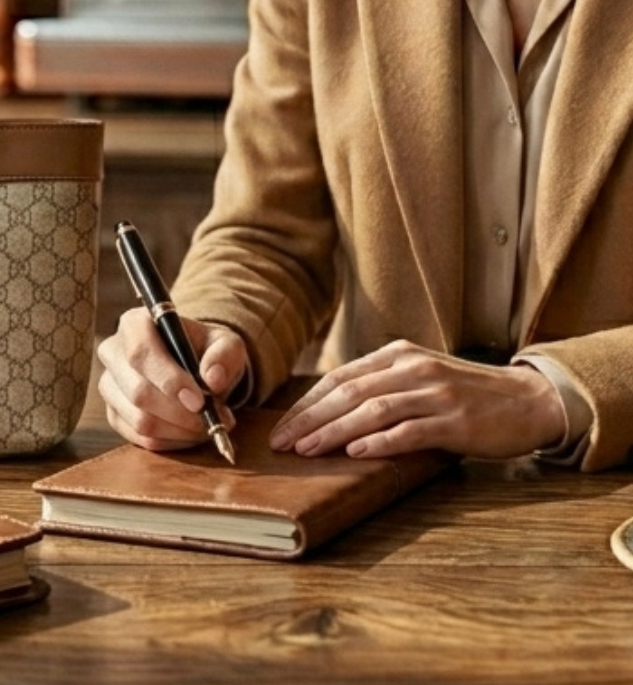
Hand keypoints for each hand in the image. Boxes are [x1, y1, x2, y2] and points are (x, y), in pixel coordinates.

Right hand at [97, 307, 248, 451]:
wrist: (195, 367)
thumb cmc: (206, 350)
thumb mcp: (225, 344)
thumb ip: (225, 355)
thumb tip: (213, 378)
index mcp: (135, 324)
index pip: (141, 353)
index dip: (169, 380)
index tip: (199, 400)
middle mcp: (113, 353)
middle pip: (138, 392)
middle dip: (180, 413)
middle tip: (213, 417)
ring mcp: (110, 386)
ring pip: (140, 420)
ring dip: (180, 430)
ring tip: (207, 424)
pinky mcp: (114, 414)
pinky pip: (141, 438)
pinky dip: (172, 441)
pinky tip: (190, 431)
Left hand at [268, 340, 566, 459]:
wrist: (526, 400)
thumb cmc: (465, 393)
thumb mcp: (420, 376)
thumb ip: (382, 385)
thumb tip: (331, 409)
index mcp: (398, 355)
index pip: (340, 378)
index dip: (308, 404)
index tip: (282, 427)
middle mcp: (413, 369)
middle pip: (349, 393)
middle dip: (311, 419)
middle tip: (282, 443)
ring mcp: (434, 394)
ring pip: (373, 411)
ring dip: (335, 432)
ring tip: (308, 450)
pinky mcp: (455, 421)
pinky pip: (410, 431)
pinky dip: (380, 442)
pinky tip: (356, 453)